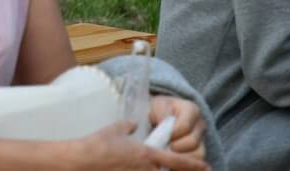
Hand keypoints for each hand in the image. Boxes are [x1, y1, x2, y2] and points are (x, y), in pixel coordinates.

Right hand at [75, 120, 209, 170]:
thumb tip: (135, 124)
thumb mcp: (116, 129)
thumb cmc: (99, 143)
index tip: (206, 167)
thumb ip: (129, 126)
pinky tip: (139, 168)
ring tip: (160, 166)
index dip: (193, 165)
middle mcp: (147, 170)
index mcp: (147, 154)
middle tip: (193, 170)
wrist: (83, 160)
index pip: (177, 161)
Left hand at [150, 96, 206, 158]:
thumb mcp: (157, 105)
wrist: (164, 114)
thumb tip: (164, 128)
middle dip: (175, 147)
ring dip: (181, 157)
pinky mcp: (200, 151)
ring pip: (198, 155)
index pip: (185, 126)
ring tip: (167, 154)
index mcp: (191, 110)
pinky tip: (173, 162)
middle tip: (163, 147)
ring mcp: (202, 139)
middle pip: (192, 142)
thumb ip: (160, 113)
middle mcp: (200, 125)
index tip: (160, 136)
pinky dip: (185, 164)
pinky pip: (197, 163)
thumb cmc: (160, 109)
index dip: (172, 134)